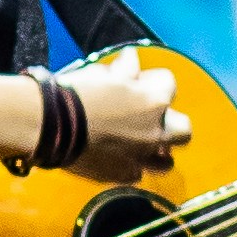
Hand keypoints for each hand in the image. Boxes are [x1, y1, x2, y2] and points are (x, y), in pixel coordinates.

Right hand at [67, 53, 188, 182]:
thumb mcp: (103, 74)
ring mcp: (142, 158)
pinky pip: (137, 172)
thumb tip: (132, 61)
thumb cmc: (80, 92)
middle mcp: (156, 132)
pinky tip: (116, 156)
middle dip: (169, 121)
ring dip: (157, 150)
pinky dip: (131, 164)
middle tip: (147, 116)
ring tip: (139, 143)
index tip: (135, 80)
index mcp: (155, 101)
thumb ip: (124, 71)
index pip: (169, 84)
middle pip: (183, 129)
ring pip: (166, 161)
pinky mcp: (123, 175)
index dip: (152, 80)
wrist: (54, 126)